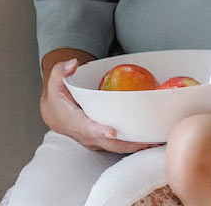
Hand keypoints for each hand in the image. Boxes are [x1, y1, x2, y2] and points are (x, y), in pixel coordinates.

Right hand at [39, 58, 161, 153]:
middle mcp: (87, 136)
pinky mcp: (103, 141)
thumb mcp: (54, 82)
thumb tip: (73, 64)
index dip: (100, 132)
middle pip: (109, 144)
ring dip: (136, 147)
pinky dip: (135, 144)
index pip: (88, 129)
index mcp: (74, 123)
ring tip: (157, 142)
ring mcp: (96, 141)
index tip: (114, 132)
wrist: (54, 113)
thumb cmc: (57, 98)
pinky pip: (120, 145)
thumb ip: (60, 71)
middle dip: (129, 144)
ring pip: (117, 147)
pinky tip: (152, 140)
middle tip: (149, 141)